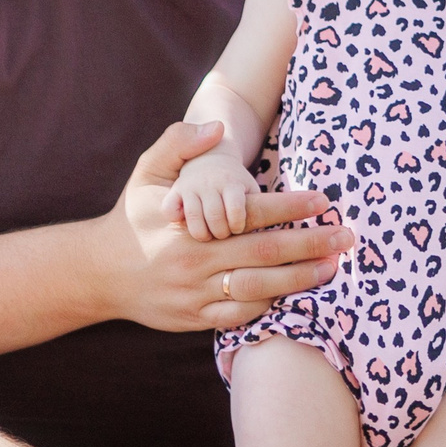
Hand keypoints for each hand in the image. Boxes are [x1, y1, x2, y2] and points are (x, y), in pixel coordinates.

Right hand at [105, 122, 353, 332]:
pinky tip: (297, 293)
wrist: (98, 274)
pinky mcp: (196, 319)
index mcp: (188, 227)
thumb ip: (178, 143)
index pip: (248, 214)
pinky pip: (241, 316)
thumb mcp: (146, 174)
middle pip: (264, 254)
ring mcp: (195, 295)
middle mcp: (194, 262)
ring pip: (258, 289)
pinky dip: (271, 305)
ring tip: (333, 267)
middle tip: (347, 237)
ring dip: (300, 280)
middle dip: (310, 246)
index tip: (322, 200)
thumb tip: (216, 127)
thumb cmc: (132, 217)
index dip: (289, 207)